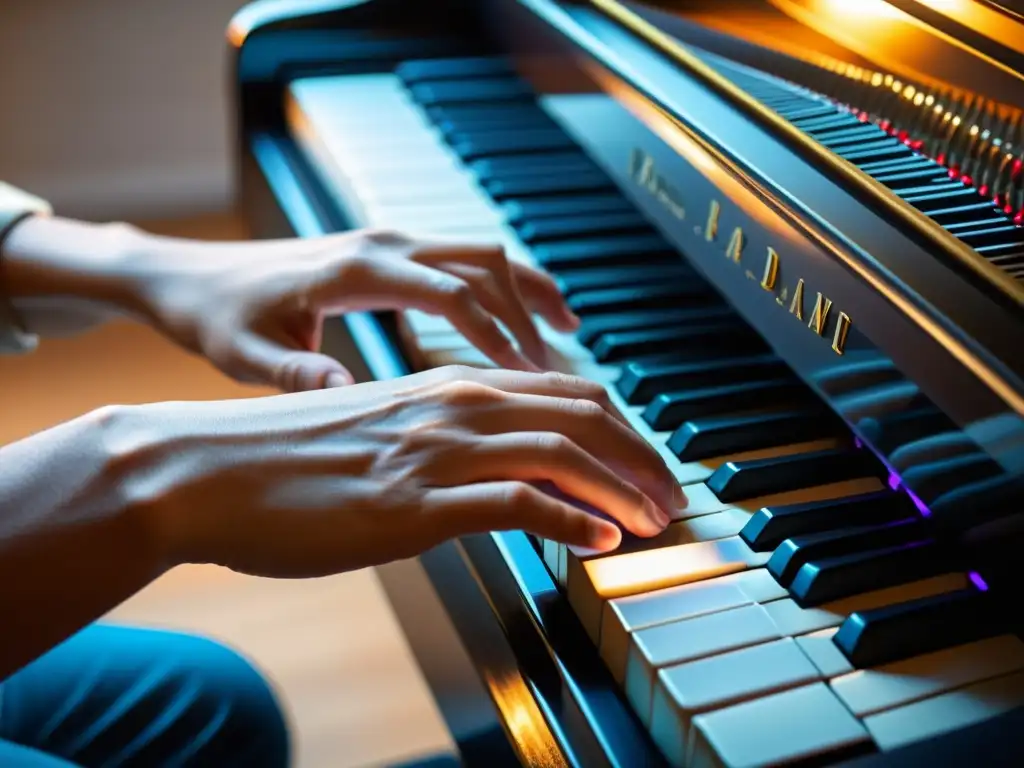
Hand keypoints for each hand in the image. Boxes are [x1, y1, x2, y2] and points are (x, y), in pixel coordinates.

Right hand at [113, 367, 682, 576]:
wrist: (204, 470)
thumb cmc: (285, 458)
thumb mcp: (379, 434)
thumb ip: (439, 440)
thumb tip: (488, 471)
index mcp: (448, 389)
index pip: (566, 394)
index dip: (622, 429)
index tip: (649, 464)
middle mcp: (453, 407)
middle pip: (583, 414)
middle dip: (642, 456)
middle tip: (674, 494)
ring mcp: (435, 453)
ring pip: (562, 451)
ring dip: (623, 487)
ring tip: (655, 520)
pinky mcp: (413, 503)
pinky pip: (515, 502)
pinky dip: (570, 521)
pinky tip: (599, 542)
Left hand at [142, 229, 578, 391]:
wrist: (186, 274)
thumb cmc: (214, 314)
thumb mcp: (243, 353)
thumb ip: (293, 374)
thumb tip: (343, 394)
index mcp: (354, 269)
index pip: (451, 294)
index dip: (497, 334)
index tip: (530, 377)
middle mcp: (380, 244)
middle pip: (484, 262)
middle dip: (530, 310)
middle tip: (562, 367)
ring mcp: (386, 242)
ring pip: (481, 252)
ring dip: (526, 288)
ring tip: (566, 331)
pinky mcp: (385, 251)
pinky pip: (461, 258)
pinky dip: (500, 284)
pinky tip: (517, 317)